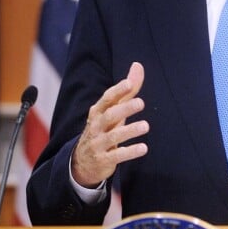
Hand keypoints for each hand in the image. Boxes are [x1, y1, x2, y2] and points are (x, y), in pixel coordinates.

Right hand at [71, 62, 148, 187]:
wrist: (82, 163)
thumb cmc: (103, 129)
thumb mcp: (113, 110)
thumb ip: (127, 91)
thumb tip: (138, 65)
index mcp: (98, 112)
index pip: (107, 99)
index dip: (117, 91)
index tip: (129, 83)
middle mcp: (96, 126)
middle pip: (109, 115)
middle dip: (125, 109)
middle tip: (141, 103)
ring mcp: (98, 144)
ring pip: (114, 136)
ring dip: (130, 130)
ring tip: (146, 126)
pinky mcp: (103, 160)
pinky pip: (117, 155)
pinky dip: (130, 152)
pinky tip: (143, 148)